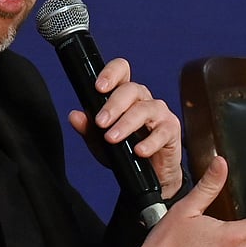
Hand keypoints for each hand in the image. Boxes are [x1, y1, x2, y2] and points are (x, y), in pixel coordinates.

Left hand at [68, 57, 183, 197]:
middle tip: (100, 122)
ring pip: (144, 109)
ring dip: (126, 124)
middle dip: (113, 105)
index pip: (121, 71)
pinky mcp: (171, 129)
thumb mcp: (101, 142)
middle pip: (131, 89)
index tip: (99, 87)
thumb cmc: (128, 152)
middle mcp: (143, 99)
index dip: (111, 73)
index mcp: (126, 96)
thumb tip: (74, 116)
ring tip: (112, 138)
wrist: (151, 175)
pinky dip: (149, 142)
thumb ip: (88, 129)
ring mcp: (159, 113)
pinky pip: (161, 132)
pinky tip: (139, 150)